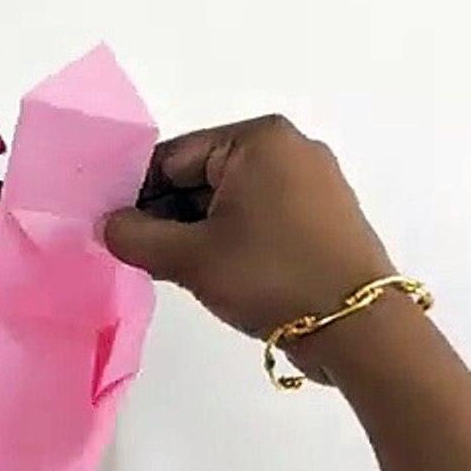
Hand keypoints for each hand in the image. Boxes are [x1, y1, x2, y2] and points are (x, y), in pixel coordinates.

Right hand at [104, 115, 394, 377]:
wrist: (362, 330)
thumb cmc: (272, 277)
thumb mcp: (191, 258)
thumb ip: (136, 237)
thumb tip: (109, 226)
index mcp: (258, 139)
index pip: (172, 157)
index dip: (136, 194)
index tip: (114, 231)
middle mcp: (290, 148)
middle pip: (201, 176)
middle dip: (168, 215)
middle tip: (141, 256)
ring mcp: (314, 183)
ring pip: (230, 200)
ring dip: (198, 232)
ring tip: (178, 270)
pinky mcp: (325, 218)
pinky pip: (261, 217)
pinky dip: (232, 239)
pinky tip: (217, 273)